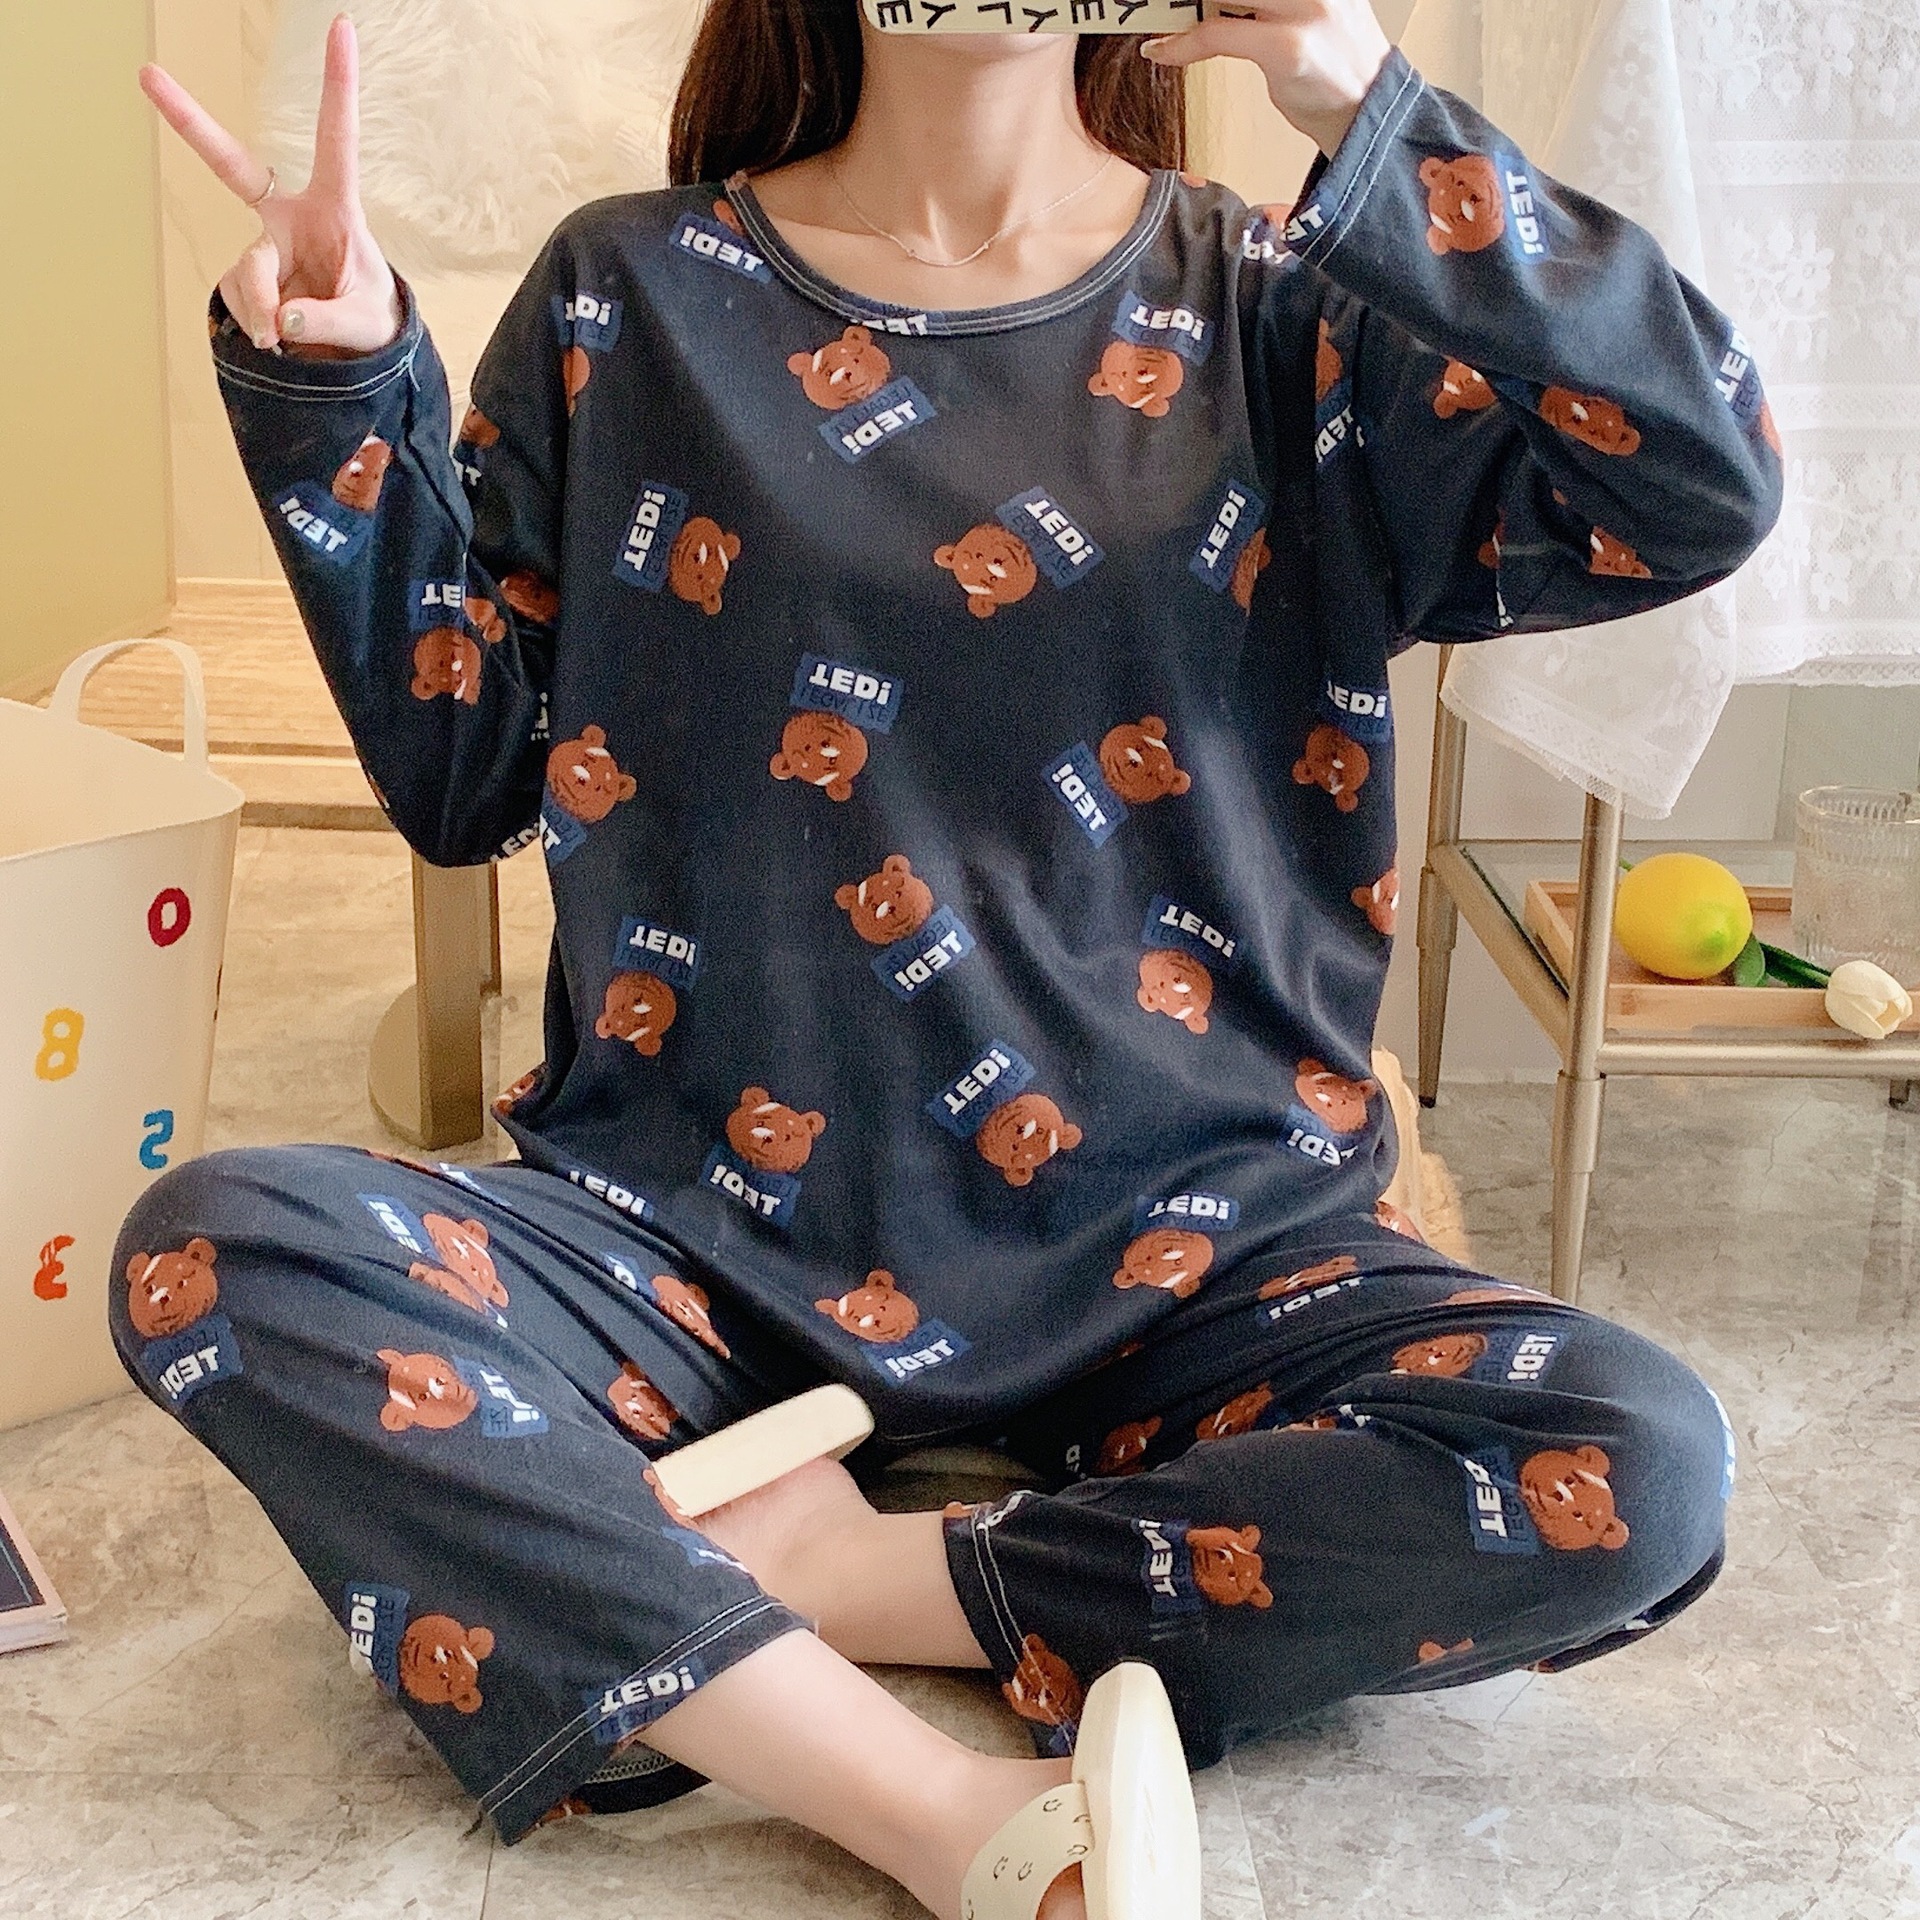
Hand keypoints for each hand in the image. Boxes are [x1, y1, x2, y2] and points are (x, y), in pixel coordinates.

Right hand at [140, 14, 402, 356]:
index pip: (336, 141)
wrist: (357, 355)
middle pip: (232, 167)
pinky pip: (241, 303)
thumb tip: (281, 319)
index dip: (338, 87)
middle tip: (146, 73)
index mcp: (335, 209)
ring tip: (287, 340)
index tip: (341, 27)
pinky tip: (277, 342)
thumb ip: (327, 323)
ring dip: (265, 312)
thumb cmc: (374, 322)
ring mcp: (265, 246)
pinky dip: (258, 328)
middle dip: (190, 121)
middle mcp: (292, 218)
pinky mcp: (247, 279)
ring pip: (247, 271)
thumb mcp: (367, 326)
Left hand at [1141, 0, 1392, 159]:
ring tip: (1156, 16)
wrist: (1366, 112)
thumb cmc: (1331, 62)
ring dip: (1180, 7)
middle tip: (1155, 4)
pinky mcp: (1288, 46)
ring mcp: (1304, 7)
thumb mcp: (1305, 8)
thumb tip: (1208, 2)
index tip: (1185, 0)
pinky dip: (1182, 44)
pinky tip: (1162, 51)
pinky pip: (1217, 33)